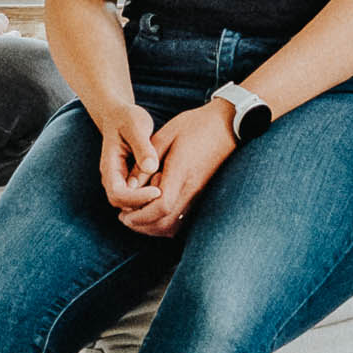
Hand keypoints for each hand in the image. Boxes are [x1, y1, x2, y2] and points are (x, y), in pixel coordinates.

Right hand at [94, 98, 164, 219]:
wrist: (119, 115)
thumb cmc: (127, 118)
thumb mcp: (136, 126)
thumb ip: (143, 146)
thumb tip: (151, 168)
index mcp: (109, 165)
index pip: (117, 193)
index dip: (137, 198)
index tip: (158, 191)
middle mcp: (111, 177)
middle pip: (122, 204)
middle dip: (143, 204)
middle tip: (165, 195)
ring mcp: (119, 180)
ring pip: (129, 204)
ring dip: (147, 204)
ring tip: (167, 193)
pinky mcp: (129, 180)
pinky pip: (136, 198)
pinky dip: (149, 198)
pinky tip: (165, 189)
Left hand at [118, 100, 237, 238]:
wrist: (228, 125)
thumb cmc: (196, 125)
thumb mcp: (165, 135)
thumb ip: (146, 162)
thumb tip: (130, 185)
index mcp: (181, 172)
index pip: (161, 206)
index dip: (140, 215)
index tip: (123, 212)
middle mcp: (192, 189)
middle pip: (166, 223)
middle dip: (141, 225)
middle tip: (124, 217)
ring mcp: (199, 195)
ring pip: (175, 226)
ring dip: (152, 227)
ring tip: (136, 217)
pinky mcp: (202, 196)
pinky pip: (183, 221)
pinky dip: (166, 224)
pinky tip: (154, 214)